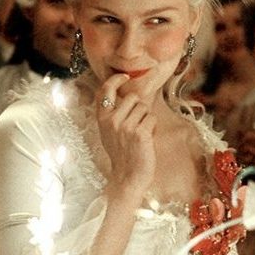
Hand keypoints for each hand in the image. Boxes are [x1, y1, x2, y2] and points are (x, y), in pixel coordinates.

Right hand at [96, 74, 156, 201]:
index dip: (115, 80)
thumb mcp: (109, 132)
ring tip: (140, 135)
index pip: (104, 90)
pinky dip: (153, 128)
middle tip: (136, 126)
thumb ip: (113, 113)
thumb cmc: (122, 154)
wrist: (128, 177)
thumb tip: (124, 94)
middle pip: (132, 97)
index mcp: (102, 119)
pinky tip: (146, 140)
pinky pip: (152, 119)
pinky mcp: (140, 133)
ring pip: (144, 108)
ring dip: (146, 119)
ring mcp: (125, 126)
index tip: (124, 77)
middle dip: (139, 108)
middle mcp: (111, 120)